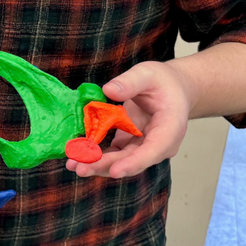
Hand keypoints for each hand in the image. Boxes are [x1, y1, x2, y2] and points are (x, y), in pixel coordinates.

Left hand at [66, 61, 192, 178]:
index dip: (134, 162)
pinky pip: (114, 152)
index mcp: (170, 127)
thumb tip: (108, 90)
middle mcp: (159, 144)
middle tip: (80, 168)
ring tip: (73, 165)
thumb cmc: (163, 82)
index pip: (154, 149)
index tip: (115, 171)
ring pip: (121, 160)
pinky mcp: (131, 144)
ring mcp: (144, 146)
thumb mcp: (148, 74)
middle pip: (132, 159)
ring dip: (97, 164)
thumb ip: (130, 82)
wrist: (172, 89)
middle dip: (105, 165)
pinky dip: (96, 154)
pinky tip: (77, 154)